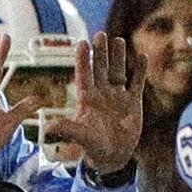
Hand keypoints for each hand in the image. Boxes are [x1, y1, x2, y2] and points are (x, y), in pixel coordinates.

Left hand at [45, 32, 145, 174]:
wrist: (113, 157)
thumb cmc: (93, 148)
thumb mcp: (80, 137)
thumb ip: (68, 130)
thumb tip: (49, 127)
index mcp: (87, 99)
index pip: (84, 75)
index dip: (83, 59)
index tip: (82, 43)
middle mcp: (101, 94)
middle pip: (100, 68)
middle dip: (100, 52)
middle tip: (100, 34)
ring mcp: (117, 96)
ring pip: (118, 71)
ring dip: (118, 57)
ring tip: (118, 40)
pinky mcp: (133, 102)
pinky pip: (137, 83)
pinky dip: (140, 70)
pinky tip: (141, 56)